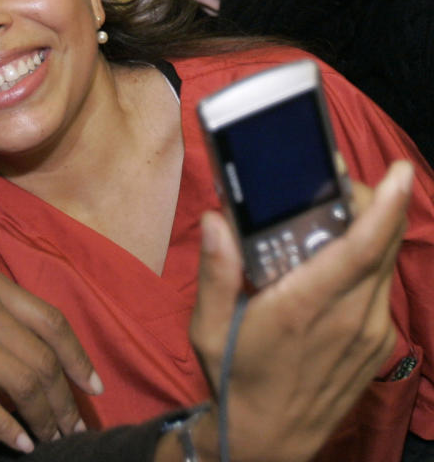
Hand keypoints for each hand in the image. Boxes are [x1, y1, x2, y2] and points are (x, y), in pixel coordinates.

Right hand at [0, 250, 101, 452]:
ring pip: (21, 380)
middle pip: (42, 357)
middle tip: (73, 426)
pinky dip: (7, 427)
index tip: (92, 386)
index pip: (52, 321)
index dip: (79, 358)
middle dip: (65, 398)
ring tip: (53, 438)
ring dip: (44, 416)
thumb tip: (24, 338)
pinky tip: (19, 442)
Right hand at [188, 161, 411, 461]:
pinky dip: (368, 261)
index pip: (360, 249)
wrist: (269, 440)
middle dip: (374, 204)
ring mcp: (370, 333)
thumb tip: (217, 219)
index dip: (385, 207)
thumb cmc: (234, 376)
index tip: (399, 174)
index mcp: (305, 308)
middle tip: (345, 180)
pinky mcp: (377, 344)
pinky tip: (338, 259)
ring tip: (338, 212)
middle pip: (381, 246)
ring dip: (371, 231)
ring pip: (384, 265)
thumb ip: (216, 271)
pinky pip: (380, 288)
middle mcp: (349, 318)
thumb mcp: (209, 327)